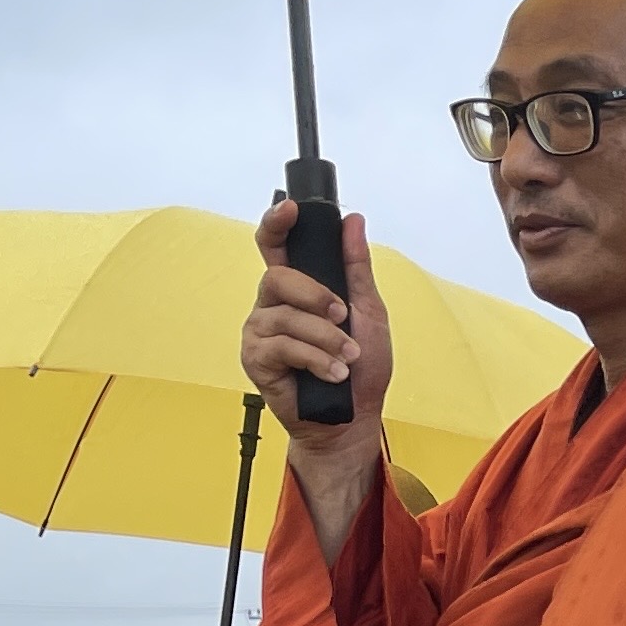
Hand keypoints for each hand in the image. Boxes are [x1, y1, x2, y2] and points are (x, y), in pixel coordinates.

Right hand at [244, 199, 394, 552]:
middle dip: (316, 295)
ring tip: (346, 359)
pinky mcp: (255, 359)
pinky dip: (314, 358)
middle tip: (343, 316)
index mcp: (297, 288)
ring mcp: (260, 331)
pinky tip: (332, 373)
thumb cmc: (360, 367)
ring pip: (284, 316)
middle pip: (278, 276)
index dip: (277, 222)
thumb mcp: (369, 312)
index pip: (276, 245)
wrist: (354, 417)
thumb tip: (354, 221)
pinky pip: (282, 346)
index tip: (290, 208)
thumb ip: (356, 268)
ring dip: (325, 338)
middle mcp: (272, 305)